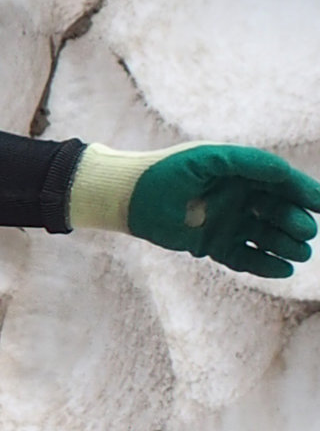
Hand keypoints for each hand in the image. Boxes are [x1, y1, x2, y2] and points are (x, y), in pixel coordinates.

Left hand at [128, 146, 319, 278]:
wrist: (128, 198)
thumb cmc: (167, 172)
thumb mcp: (209, 160)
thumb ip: (248, 162)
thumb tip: (284, 172)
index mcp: (240, 173)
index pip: (280, 183)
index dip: (303, 192)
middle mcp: (238, 198)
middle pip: (277, 212)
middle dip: (294, 222)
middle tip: (306, 232)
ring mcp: (227, 223)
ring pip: (265, 237)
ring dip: (284, 245)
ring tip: (300, 254)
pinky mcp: (213, 246)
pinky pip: (244, 258)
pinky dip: (263, 265)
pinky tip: (283, 270)